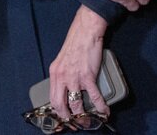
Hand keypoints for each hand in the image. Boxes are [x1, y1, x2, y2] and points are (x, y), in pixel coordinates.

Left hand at [49, 6, 110, 122]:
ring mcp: (74, 78)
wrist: (85, 32)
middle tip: (75, 124)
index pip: (52, 99)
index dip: (58, 112)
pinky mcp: (88, 76)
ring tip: (89, 121)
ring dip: (83, 117)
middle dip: (68, 119)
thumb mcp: (62, 61)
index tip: (64, 119)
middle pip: (60, 105)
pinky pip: (95, 97)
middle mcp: (62, 77)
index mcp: (55, 73)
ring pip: (76, 105)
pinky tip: (104, 111)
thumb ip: (63, 76)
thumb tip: (67, 90)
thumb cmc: (76, 44)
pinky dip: (100, 107)